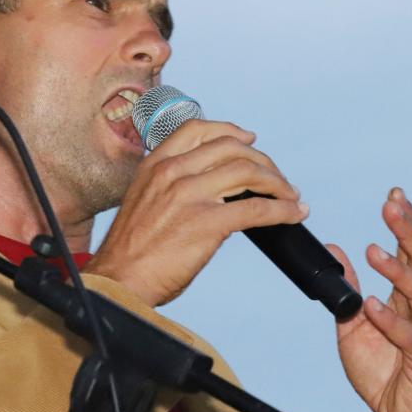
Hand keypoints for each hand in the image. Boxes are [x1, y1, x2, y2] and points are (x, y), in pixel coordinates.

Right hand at [85, 119, 306, 306]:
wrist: (118, 281)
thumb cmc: (130, 251)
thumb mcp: (143, 200)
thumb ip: (170, 186)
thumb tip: (210, 188)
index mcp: (155, 164)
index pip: (198, 129)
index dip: (230, 130)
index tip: (249, 139)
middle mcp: (173, 173)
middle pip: (232, 148)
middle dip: (262, 161)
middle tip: (276, 178)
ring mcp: (190, 195)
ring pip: (250, 172)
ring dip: (278, 183)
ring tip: (289, 196)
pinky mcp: (208, 223)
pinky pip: (257, 209)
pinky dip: (282, 210)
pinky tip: (293, 214)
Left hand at [328, 188, 411, 411]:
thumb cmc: (385, 372)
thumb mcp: (354, 325)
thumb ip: (348, 290)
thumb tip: (334, 251)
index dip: (406, 223)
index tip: (394, 195)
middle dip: (410, 231)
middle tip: (393, 206)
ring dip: (399, 270)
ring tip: (376, 251)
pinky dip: (392, 320)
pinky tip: (374, 305)